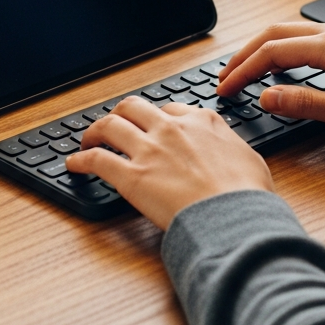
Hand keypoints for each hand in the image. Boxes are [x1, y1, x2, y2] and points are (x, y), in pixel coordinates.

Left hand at [64, 96, 273, 229]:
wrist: (235, 216)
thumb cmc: (247, 195)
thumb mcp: (250, 159)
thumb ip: (231, 149)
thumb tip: (232, 155)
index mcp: (202, 122)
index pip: (170, 108)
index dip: (156, 117)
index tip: (151, 125)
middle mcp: (172, 128)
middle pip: (133, 107)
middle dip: (120, 114)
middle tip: (113, 125)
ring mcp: (150, 150)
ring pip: (110, 126)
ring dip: (94, 131)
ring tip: (87, 140)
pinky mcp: (132, 176)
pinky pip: (97, 160)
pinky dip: (81, 160)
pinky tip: (74, 164)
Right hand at [217, 22, 324, 136]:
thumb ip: (304, 103)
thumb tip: (266, 98)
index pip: (271, 53)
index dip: (242, 72)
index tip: (225, 89)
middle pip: (274, 34)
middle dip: (244, 55)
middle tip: (224, 78)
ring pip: (290, 32)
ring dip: (263, 49)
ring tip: (245, 71)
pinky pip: (308, 36)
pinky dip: (284, 48)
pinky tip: (283, 64)